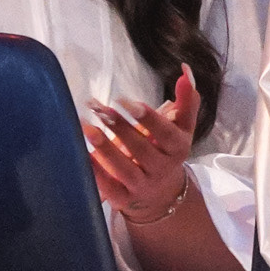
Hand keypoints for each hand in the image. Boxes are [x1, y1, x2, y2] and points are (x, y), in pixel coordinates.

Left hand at [83, 64, 200, 221]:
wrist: (162, 194)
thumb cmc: (168, 151)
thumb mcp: (183, 128)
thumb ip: (187, 100)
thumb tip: (185, 71)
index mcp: (178, 148)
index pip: (165, 133)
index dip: (148, 118)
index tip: (128, 102)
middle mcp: (162, 169)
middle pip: (141, 148)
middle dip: (120, 127)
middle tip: (100, 108)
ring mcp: (142, 186)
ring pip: (124, 168)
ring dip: (105, 148)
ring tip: (87, 127)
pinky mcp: (123, 199)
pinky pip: (109, 187)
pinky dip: (96, 173)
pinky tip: (82, 156)